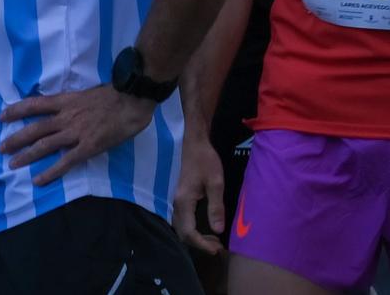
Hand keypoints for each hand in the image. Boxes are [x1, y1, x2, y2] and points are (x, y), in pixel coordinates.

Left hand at [0, 83, 153, 185]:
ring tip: (12, 164)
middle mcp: (65, 117)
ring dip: (27, 155)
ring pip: (45, 145)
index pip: (34, 104)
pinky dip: (51, 172)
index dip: (16, 110)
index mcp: (64, 101)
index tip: (1, 116)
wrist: (131, 101)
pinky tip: (39, 180)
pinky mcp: (88, 147)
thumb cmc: (111, 95)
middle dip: (16, 138)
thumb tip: (58, 109)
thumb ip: (69, 103)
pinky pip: (66, 162)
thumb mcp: (83, 94)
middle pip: (35, 128)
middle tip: (1, 148)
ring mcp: (76, 132)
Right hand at [173, 134, 224, 252]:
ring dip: (194, 236)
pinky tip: (202, 224)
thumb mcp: (215, 182)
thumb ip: (216, 206)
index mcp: (183, 200)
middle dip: (199, 243)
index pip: (189, 232)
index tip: (217, 249)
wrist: (190, 140)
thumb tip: (218, 230)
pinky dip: (189, 227)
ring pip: (178, 226)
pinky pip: (178, 218)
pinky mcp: (173, 195)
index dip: (201, 244)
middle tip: (217, 244)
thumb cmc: (204, 159)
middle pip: (181, 233)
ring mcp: (171, 198)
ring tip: (212, 237)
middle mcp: (173, 202)